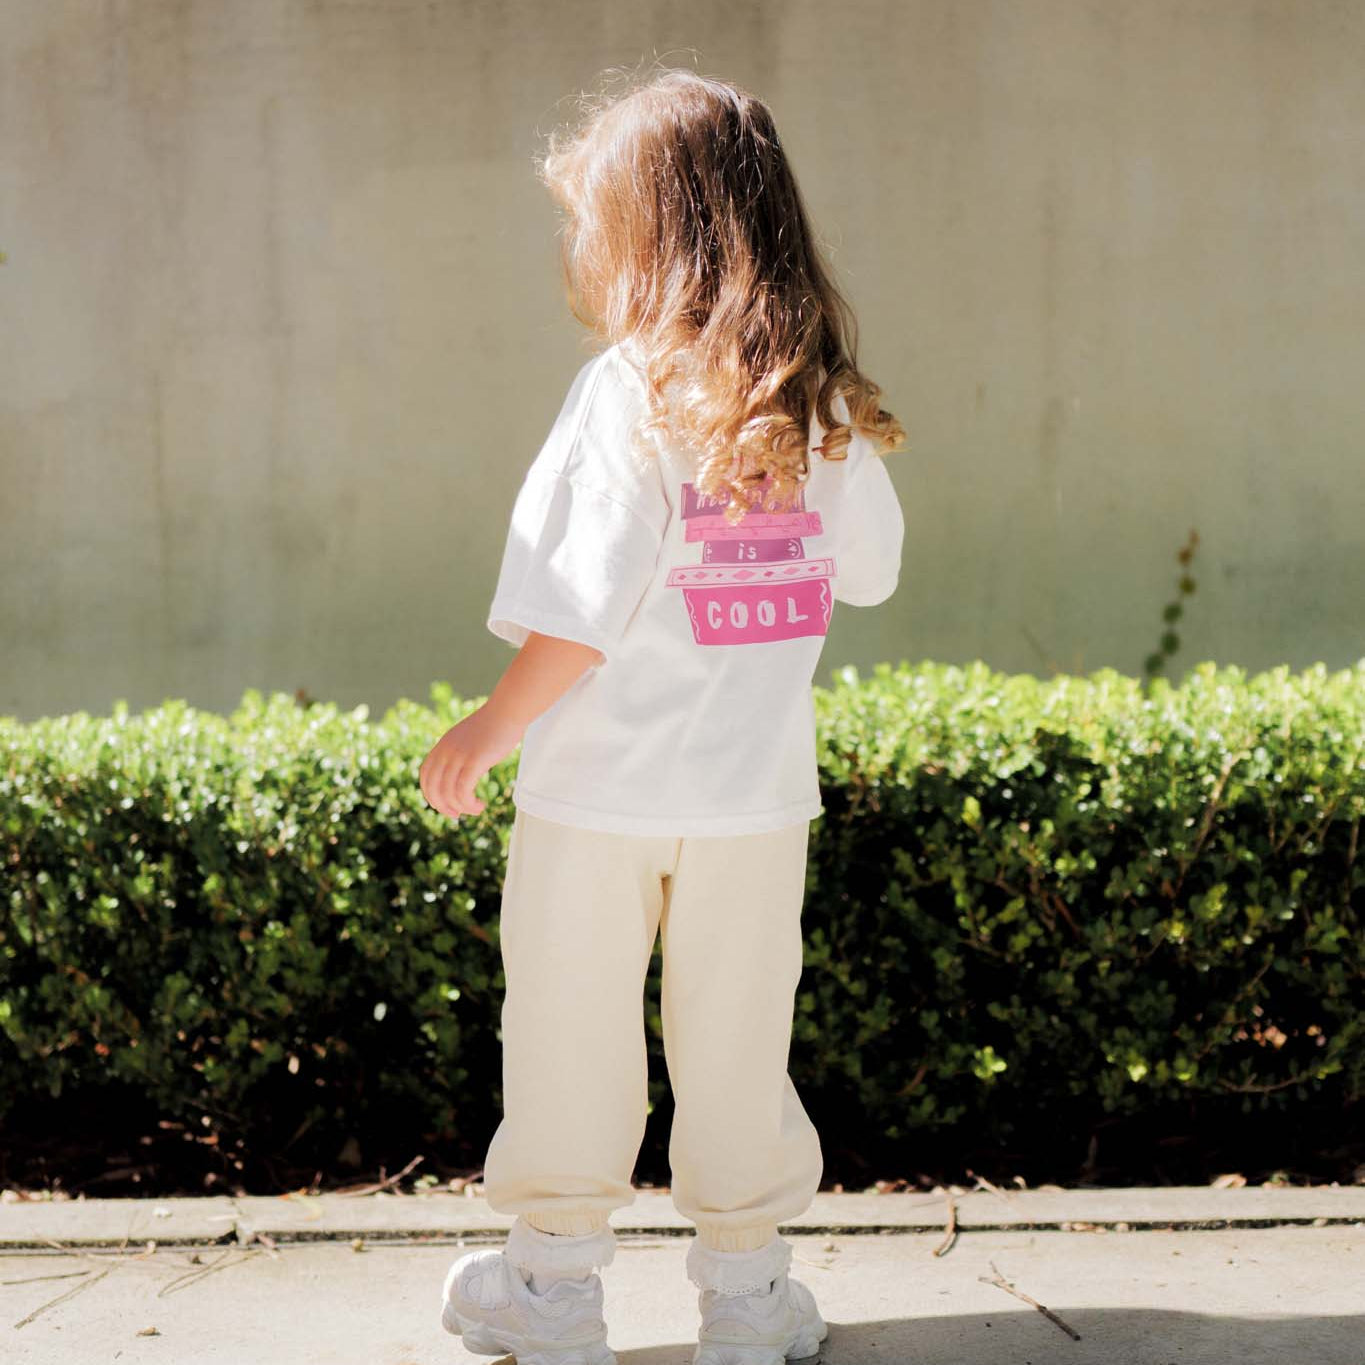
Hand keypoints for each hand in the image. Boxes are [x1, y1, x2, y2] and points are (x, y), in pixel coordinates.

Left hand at [419, 703, 524, 820]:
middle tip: (456, 815)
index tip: (443, 804)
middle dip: (442, 806)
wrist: (507, 711)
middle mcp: (446, 751)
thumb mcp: (469, 738)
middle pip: (433, 787)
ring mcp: (459, 756)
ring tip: (475, 809)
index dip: (430, 794)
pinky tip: (480, 805)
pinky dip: (469, 804)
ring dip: (460, 807)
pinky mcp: (474, 761)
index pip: (425, 775)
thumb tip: (461, 767)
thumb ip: (460, 751)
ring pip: (448, 793)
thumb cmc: (495, 725)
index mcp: (443, 745)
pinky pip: (463, 791)